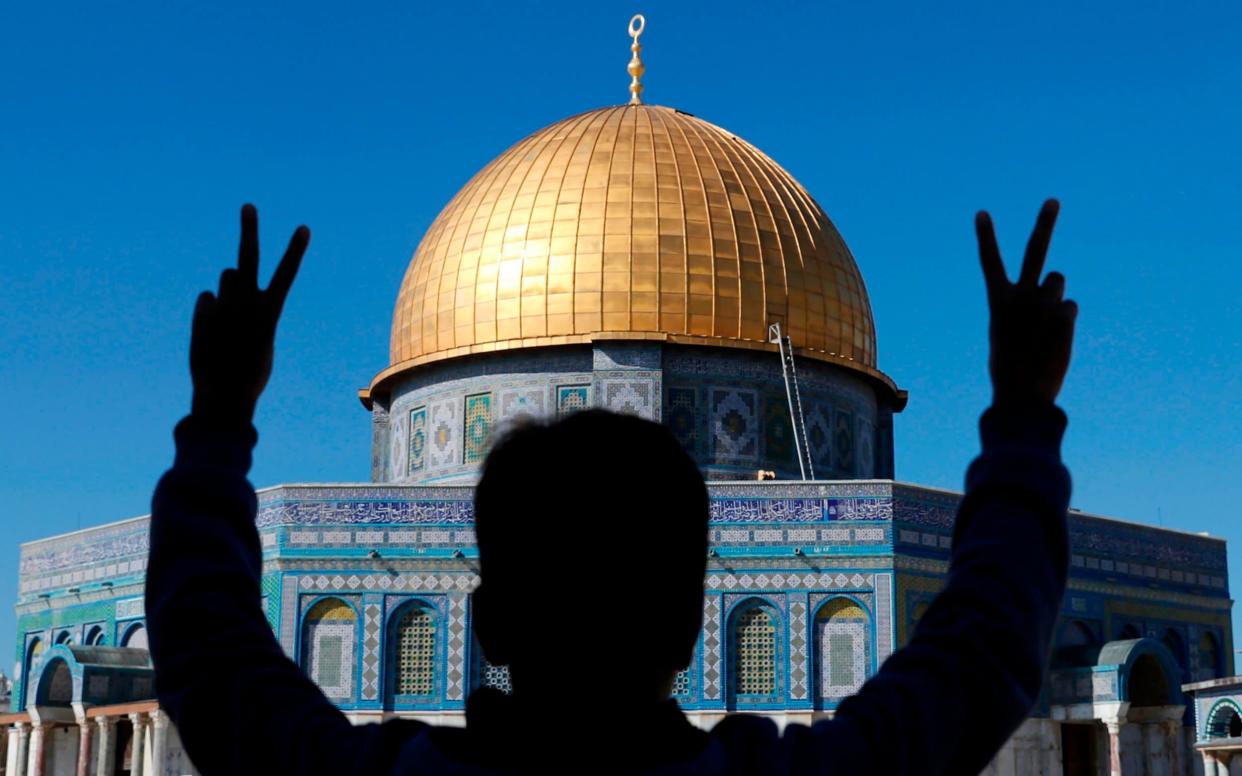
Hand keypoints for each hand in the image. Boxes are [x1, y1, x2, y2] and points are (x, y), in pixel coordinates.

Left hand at [189, 204, 309, 423]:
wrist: (224, 394)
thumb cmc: (251, 373)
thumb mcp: (261, 343)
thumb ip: (250, 311)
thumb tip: (225, 285)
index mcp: (270, 311)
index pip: (286, 274)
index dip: (296, 250)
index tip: (304, 227)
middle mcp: (246, 303)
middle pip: (248, 257)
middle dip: (249, 230)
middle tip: (248, 207)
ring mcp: (223, 305)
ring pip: (227, 277)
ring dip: (230, 286)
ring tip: (232, 313)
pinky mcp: (203, 312)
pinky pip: (207, 299)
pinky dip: (211, 309)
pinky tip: (214, 330)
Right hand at [976, 199, 1076, 405]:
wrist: (1021, 392)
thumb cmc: (1010, 366)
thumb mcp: (1007, 334)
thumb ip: (1025, 308)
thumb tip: (1056, 289)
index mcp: (998, 301)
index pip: (989, 262)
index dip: (985, 236)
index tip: (982, 212)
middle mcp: (1020, 295)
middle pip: (1035, 250)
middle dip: (1044, 223)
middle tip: (1053, 201)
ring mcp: (1044, 302)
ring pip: (1057, 282)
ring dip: (1055, 296)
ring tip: (1044, 324)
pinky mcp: (1065, 313)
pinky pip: (1070, 307)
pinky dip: (1065, 320)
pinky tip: (1054, 338)